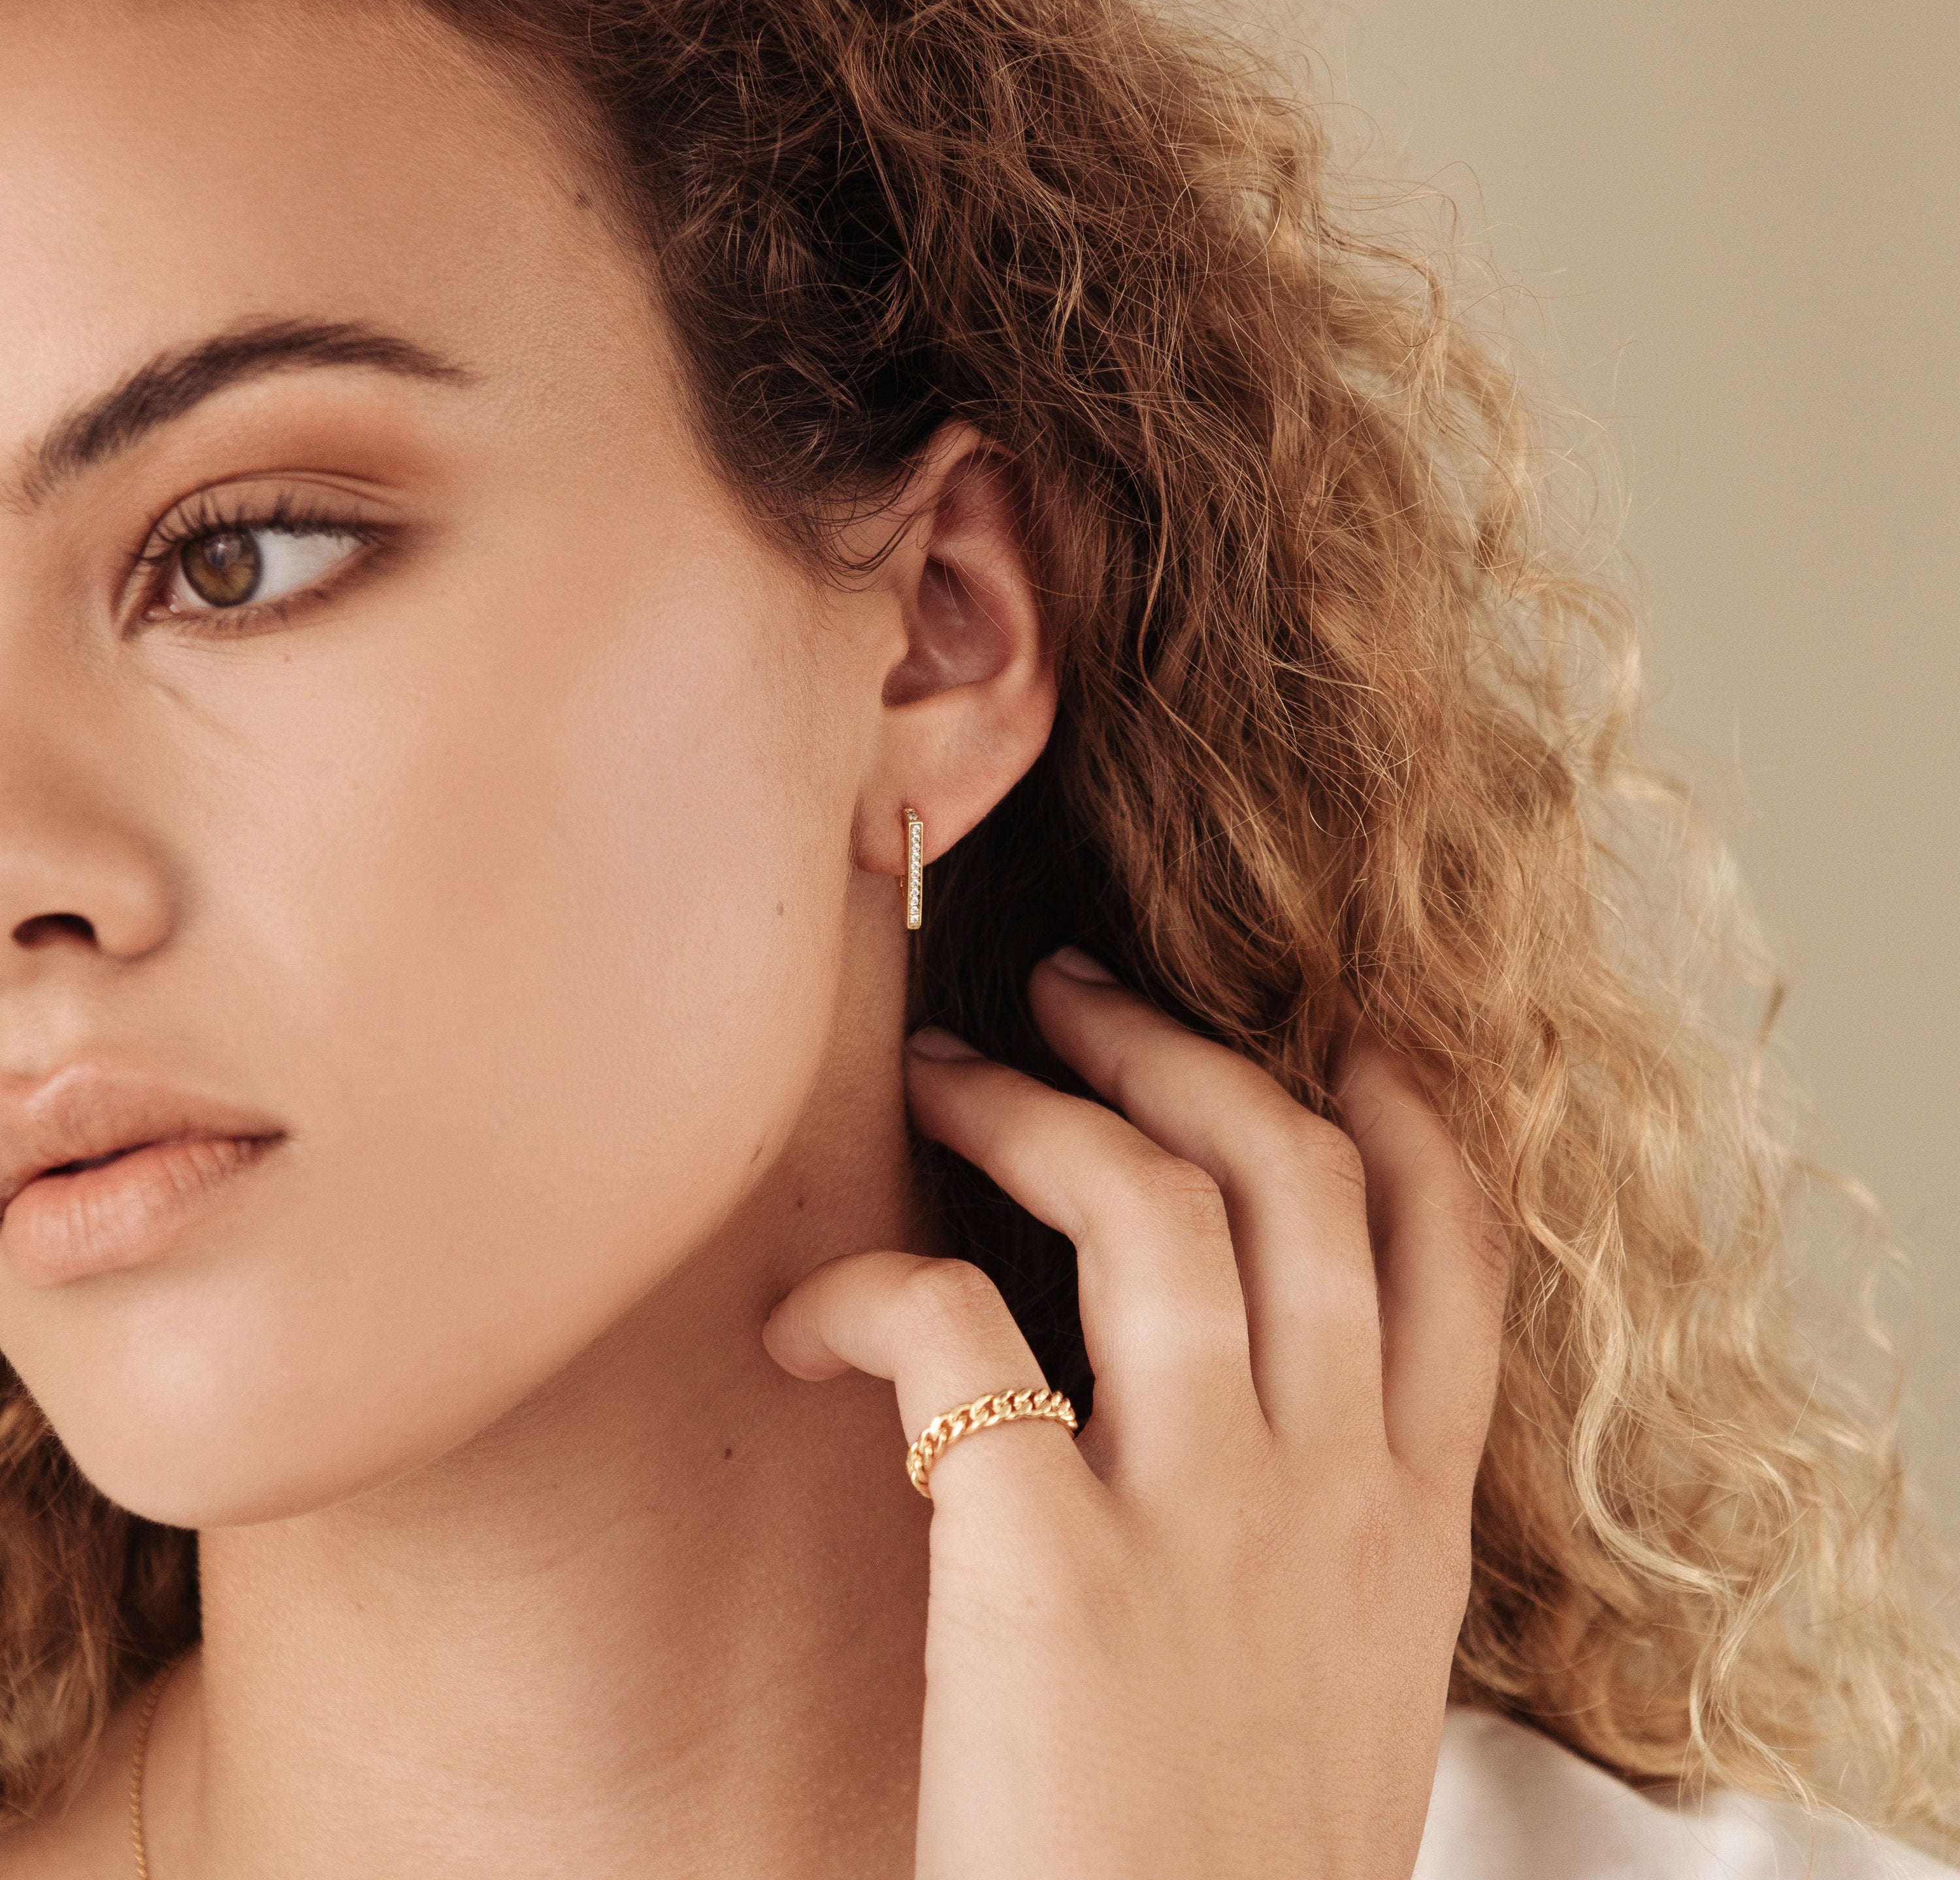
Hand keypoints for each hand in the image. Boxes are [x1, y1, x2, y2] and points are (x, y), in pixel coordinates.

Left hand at [763, 948, 1506, 1879]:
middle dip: (1182, 1050)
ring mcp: (1205, 1524)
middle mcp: (1331, 1492)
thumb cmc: (1230, 1870)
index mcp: (1409, 1524)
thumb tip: (1260, 1418)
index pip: (1454, 1251)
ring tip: (939, 1069)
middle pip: (1292, 1177)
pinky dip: (867, 1294)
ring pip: (1153, 1208)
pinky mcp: (1051, 1575)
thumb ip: (1331, 1543)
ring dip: (1035, 1108)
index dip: (1401, 1109)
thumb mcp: (1345, 1688)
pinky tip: (805, 1318)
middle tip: (1074, 995)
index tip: (1331, 1029)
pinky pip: (955, 1342)